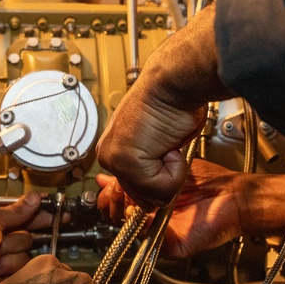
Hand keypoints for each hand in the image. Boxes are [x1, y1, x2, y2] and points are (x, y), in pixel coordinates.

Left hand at [0, 193, 53, 283]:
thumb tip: (33, 199)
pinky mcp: (5, 276)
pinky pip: (22, 267)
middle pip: (25, 229)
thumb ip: (14, 211)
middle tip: (56, 219)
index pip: (16, 211)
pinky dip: (10, 266)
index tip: (51, 204)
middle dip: (32, 226)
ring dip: (11, 249)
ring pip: (25, 248)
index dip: (33, 208)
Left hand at [96, 6, 229, 210]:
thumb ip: (153, 167)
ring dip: (172, 173)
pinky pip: (163, 187)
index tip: (166, 156)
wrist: (173, 83)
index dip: (159, 180)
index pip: (135, 192)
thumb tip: (158, 193)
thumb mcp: (161, 144)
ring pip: (155, 196)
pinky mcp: (126, 163)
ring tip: (168, 144)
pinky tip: (169, 144)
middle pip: (144, 199)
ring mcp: (115, 161)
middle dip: (166, 178)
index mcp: (114, 151)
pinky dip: (176, 168)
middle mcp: (109, 157)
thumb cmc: (173, 104)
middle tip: (168, 147)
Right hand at [97, 161, 284, 256]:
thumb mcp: (167, 169)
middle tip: (117, 190)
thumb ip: (140, 172)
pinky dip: (143, 228)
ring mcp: (160, 234)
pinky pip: (150, 243)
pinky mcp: (173, 246)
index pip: (116, 204)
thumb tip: (109, 175)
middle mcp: (151, 220)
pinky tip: (142, 212)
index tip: (108, 182)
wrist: (235, 196)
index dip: (108, 195)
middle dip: (112, 203)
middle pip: (117, 219)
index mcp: (148, 203)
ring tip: (130, 197)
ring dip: (125, 213)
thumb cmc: (208, 182)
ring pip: (128, 232)